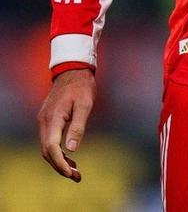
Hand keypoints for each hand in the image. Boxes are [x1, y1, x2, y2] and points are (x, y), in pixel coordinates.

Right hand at [38, 68, 95, 182]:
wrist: (73, 69)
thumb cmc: (81, 86)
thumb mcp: (85, 104)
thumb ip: (78, 126)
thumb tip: (71, 149)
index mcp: (53, 118)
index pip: (51, 148)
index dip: (60, 163)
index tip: (70, 174)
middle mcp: (44, 121)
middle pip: (47, 151)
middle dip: (60, 166)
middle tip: (76, 177)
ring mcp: (44, 120)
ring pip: (46, 148)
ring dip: (58, 161)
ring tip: (74, 171)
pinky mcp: (47, 120)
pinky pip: (48, 140)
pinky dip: (57, 152)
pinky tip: (69, 157)